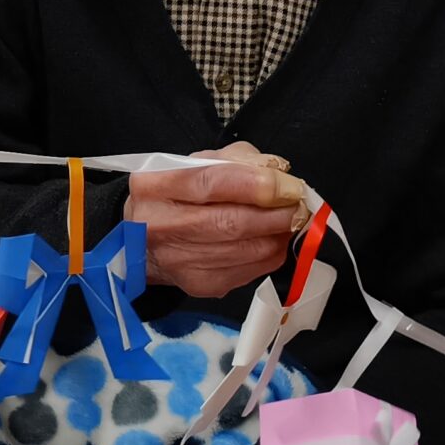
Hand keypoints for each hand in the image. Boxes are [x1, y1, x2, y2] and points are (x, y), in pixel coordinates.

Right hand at [124, 141, 303, 298]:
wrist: (145, 239)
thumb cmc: (175, 196)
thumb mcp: (196, 162)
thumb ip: (237, 160)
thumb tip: (278, 174)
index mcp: (155, 186)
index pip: (212, 183)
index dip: (258, 185)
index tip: (289, 187)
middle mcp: (161, 225)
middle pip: (232, 222)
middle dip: (276, 214)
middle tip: (298, 206)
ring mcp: (179, 260)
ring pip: (247, 250)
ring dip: (279, 235)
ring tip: (290, 221)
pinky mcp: (199, 284)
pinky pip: (250, 270)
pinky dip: (271, 254)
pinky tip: (273, 240)